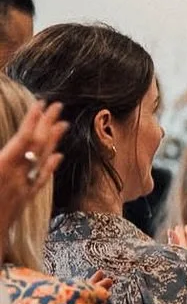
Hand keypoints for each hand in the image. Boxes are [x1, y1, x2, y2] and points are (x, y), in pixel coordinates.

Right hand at [0, 100, 65, 256]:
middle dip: (47, 124)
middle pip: (37, 145)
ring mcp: (23, 188)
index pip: (23, 139)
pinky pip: (41, 180)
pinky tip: (58, 156)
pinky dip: (49, 166)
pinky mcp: (24, 200)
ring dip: (53, 140)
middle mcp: (17, 177)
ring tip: (64, 124)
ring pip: (42, 160)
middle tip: (58, 105)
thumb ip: (0, 162)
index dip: (32, 121)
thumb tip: (13, 150)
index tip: (41, 103)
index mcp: (2, 168)